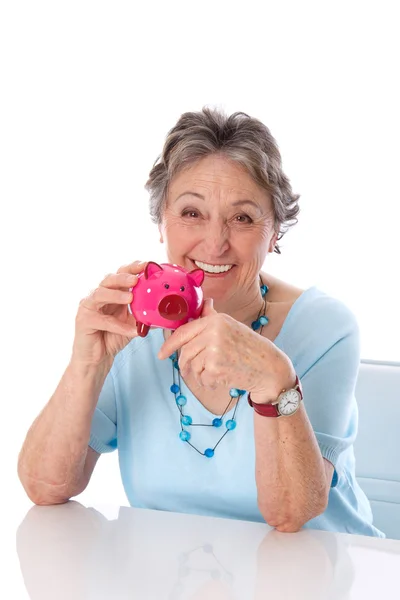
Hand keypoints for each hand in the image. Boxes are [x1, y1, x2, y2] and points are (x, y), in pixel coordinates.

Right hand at [71, 260, 147, 367]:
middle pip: (109, 279)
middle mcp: (98, 295)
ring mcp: (88, 306)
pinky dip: (117, 325)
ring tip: (130, 297)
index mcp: (112, 292)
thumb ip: (145, 314)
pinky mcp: (83, 320)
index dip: (133, 268)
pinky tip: (131, 330)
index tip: (147, 265)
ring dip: (116, 295)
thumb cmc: (113, 338)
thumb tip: (168, 310)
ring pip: (100, 294)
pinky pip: (102, 320)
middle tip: (136, 278)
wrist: (97, 360)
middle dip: (123, 277)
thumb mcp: (133, 323)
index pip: (121, 274)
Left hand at [158, 299, 294, 398]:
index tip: (162, 353)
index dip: (170, 344)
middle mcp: (214, 331)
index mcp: (215, 320)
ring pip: (192, 366)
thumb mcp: (232, 327)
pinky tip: (221, 380)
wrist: (269, 367)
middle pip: (185, 352)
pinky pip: (202, 378)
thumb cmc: (251, 348)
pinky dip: (209, 383)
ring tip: (214, 374)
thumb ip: (213, 318)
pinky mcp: (216, 367)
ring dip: (199, 375)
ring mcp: (214, 349)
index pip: (184, 331)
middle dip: (186, 365)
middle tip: (195, 372)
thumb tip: (206, 303)